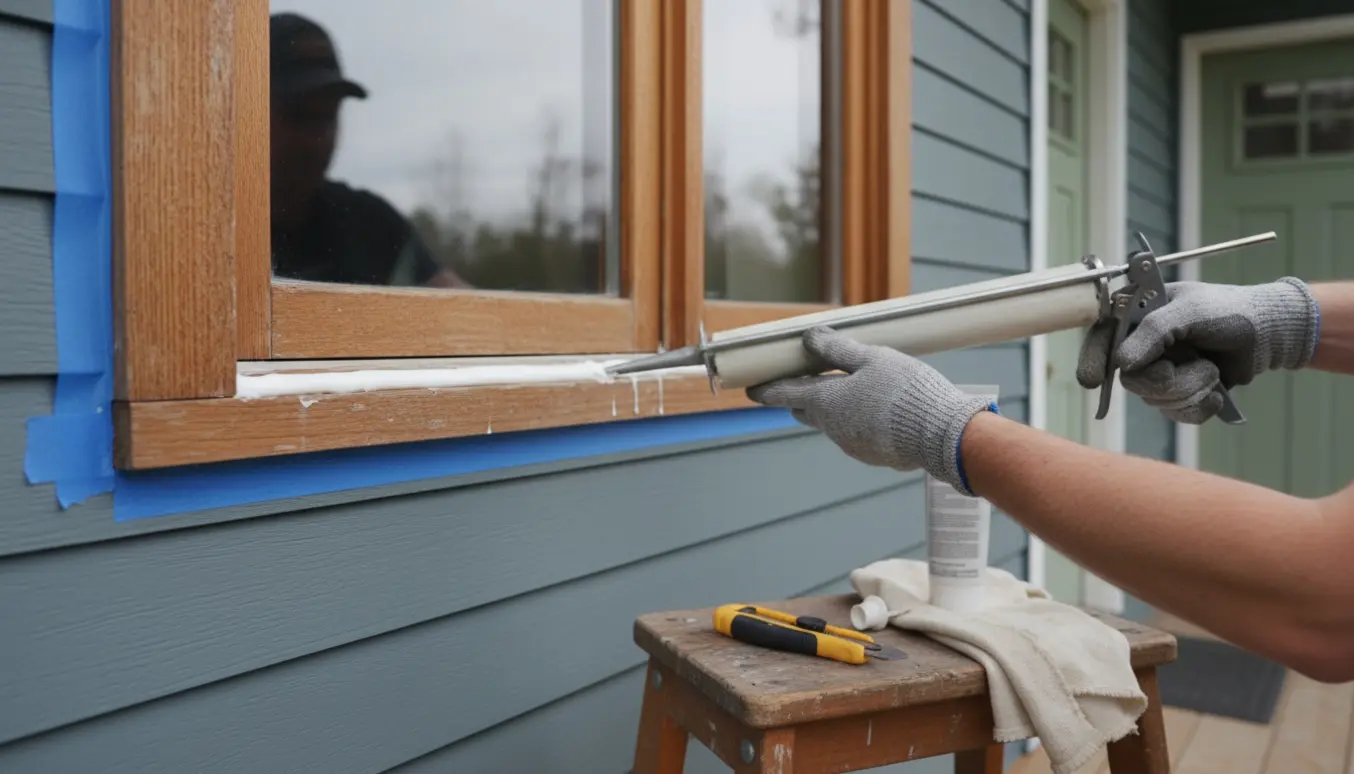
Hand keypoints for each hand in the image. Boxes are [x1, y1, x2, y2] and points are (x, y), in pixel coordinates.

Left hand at [745, 327, 996, 494]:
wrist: (942, 434)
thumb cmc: (906, 390)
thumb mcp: (873, 358)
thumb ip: (838, 350)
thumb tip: (808, 339)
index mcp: (827, 402)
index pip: (785, 394)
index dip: (767, 390)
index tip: (751, 390)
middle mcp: (833, 428)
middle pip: (806, 411)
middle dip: (801, 397)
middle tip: (805, 381)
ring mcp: (852, 446)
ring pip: (834, 424)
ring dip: (837, 408)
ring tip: (857, 390)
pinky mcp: (873, 455)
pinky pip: (857, 435)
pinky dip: (860, 421)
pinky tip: (881, 410)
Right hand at [1076, 277, 1318, 423]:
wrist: (1269, 334)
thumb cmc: (1228, 311)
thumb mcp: (1189, 311)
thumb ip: (1153, 331)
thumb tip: (1122, 363)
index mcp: (1137, 316)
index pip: (1101, 339)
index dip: (1091, 360)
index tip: (1091, 381)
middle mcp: (1142, 346)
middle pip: (1130, 380)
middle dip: (1167, 381)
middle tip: (1200, 369)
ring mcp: (1160, 371)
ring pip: (1153, 400)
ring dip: (1190, 391)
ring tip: (1213, 372)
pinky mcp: (1178, 394)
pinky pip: (1174, 414)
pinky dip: (1198, 408)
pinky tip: (1217, 393)